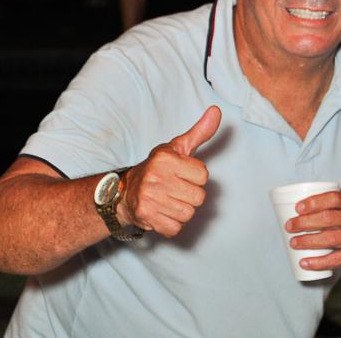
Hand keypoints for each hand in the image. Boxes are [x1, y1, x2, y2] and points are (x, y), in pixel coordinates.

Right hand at [118, 106, 221, 236]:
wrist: (123, 192)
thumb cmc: (158, 168)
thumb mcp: (178, 147)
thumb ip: (200, 132)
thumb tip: (217, 111)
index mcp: (166, 159)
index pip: (203, 176)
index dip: (196, 177)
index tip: (182, 174)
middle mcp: (156, 177)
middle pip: (199, 197)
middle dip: (190, 195)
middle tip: (175, 189)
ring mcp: (150, 198)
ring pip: (188, 214)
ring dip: (181, 210)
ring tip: (168, 200)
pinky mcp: (146, 217)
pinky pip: (175, 228)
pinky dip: (171, 224)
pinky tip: (162, 213)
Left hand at [286, 191, 340, 272]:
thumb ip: (336, 207)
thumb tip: (301, 211)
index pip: (333, 198)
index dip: (314, 202)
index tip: (298, 208)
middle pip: (328, 218)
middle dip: (305, 222)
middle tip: (290, 226)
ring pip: (329, 238)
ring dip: (308, 241)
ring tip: (293, 243)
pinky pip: (335, 259)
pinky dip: (318, 262)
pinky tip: (305, 262)